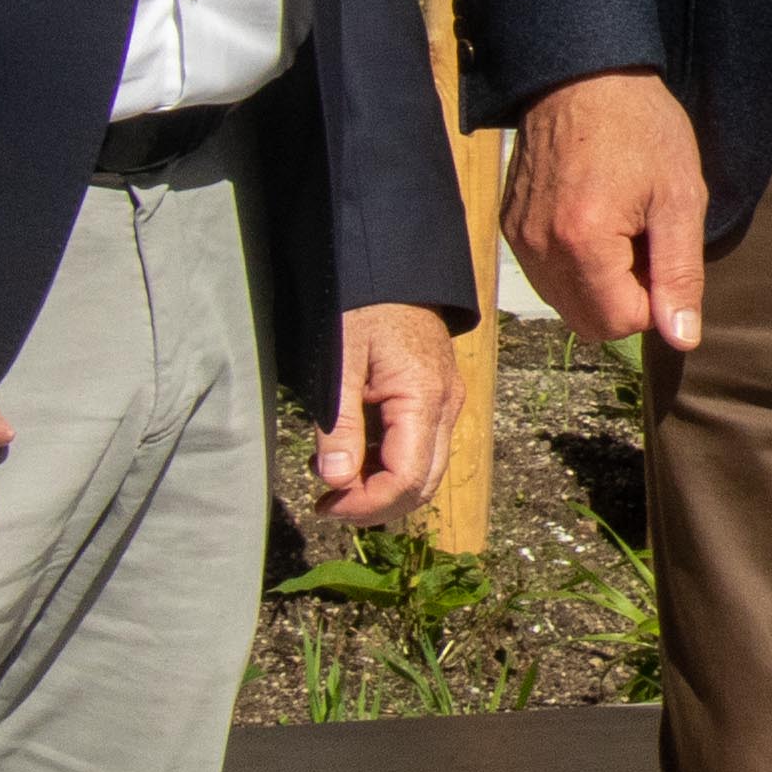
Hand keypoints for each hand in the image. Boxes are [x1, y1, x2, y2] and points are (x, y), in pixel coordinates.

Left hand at [307, 303, 461, 526]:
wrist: (392, 266)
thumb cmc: (362, 306)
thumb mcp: (339, 362)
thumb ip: (340, 425)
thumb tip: (336, 482)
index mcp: (425, 399)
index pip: (407, 480)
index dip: (366, 504)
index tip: (324, 504)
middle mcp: (447, 407)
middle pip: (424, 484)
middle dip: (376, 505)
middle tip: (327, 504)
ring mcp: (446, 403)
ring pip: (425, 471)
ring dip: (382, 487)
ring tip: (333, 479)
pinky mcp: (437, 398)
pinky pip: (421, 448)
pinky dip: (389, 465)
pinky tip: (353, 454)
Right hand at [507, 68, 709, 350]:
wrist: (583, 77)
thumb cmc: (641, 129)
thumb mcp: (680, 197)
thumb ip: (680, 274)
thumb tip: (682, 337)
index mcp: (582, 243)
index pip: (620, 323)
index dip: (654, 299)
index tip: (662, 251)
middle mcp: (540, 248)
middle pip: (589, 324)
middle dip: (626, 298)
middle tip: (645, 242)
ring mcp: (519, 239)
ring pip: (566, 303)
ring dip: (601, 284)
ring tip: (621, 228)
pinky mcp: (510, 227)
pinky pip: (546, 275)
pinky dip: (575, 266)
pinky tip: (594, 220)